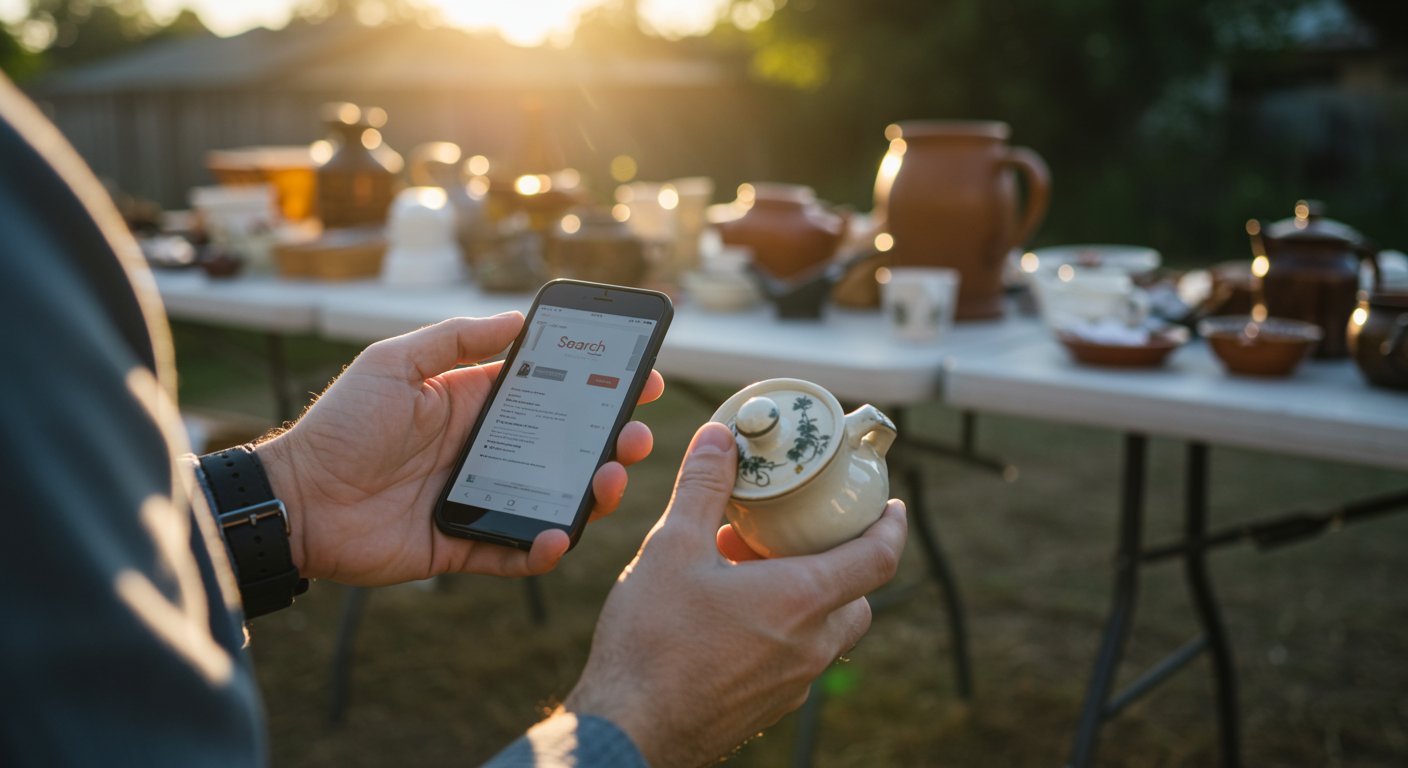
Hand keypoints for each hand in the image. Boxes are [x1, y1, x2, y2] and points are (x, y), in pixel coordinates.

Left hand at [254, 313, 663, 585]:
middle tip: (638, 436)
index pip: (550, 394)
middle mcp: (485, 452)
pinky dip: (543, 549)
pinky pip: (516, 552)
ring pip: (553, 499)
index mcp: (473, 406)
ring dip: (591, 494)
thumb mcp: (394, 364)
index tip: (642, 380)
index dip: (597, 387)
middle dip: (610, 441)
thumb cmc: (340, 425)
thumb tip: (517, 319)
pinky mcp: (464, 546)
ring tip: (610, 482)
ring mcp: (479, 500)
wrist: (295, 500)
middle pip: (565, 448)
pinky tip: (559, 534)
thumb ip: (455, 341)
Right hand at [560, 422, 906, 766]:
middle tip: (800, 535)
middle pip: (855, 598)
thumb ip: (702, 487)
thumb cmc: (651, 642)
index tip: (893, 507)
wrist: (627, 730)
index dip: (892, 527)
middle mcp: (809, 647)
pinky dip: (779, 631)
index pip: (879, 559)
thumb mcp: (672, 547)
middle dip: (839, 562)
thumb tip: (720, 438)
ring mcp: (791, 684)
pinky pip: (792, 661)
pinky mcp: (766, 708)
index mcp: (801, 600)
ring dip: (803, 597)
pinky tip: (728, 617)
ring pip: (823, 632)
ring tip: (749, 571)